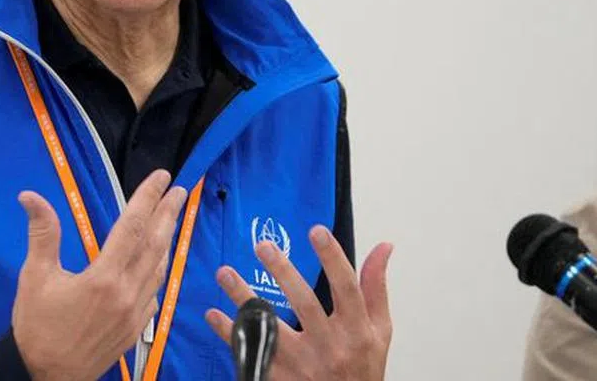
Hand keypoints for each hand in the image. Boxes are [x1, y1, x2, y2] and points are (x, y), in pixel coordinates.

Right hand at [12, 169, 188, 380]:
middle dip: (169, 214)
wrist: (47, 378)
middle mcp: (126, 292)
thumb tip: (31, 196)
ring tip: (173, 219)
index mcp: (104, 277)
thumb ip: (42, 234)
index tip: (161, 177)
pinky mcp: (136, 328)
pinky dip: (159, 270)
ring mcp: (135, 313)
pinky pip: (155, 291)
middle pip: (155, 244)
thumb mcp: (35, 278)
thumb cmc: (38, 328)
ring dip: (167, 240)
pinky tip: (158, 262)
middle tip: (180, 190)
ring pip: (159, 268)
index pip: (132, 226)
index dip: (148, 198)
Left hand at [206, 227, 393, 380]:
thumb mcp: (379, 330)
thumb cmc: (363, 369)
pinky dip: (231, 334)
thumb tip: (383, 247)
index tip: (316, 231)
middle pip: (305, 304)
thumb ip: (375, 288)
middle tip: (263, 245)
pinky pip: (251, 353)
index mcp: (356, 330)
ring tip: (225, 273)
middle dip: (283, 273)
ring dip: (245, 299)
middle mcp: (330, 346)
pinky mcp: (280, 378)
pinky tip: (214, 313)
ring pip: (270, 328)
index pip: (346, 288)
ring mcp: (302, 365)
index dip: (332, 258)